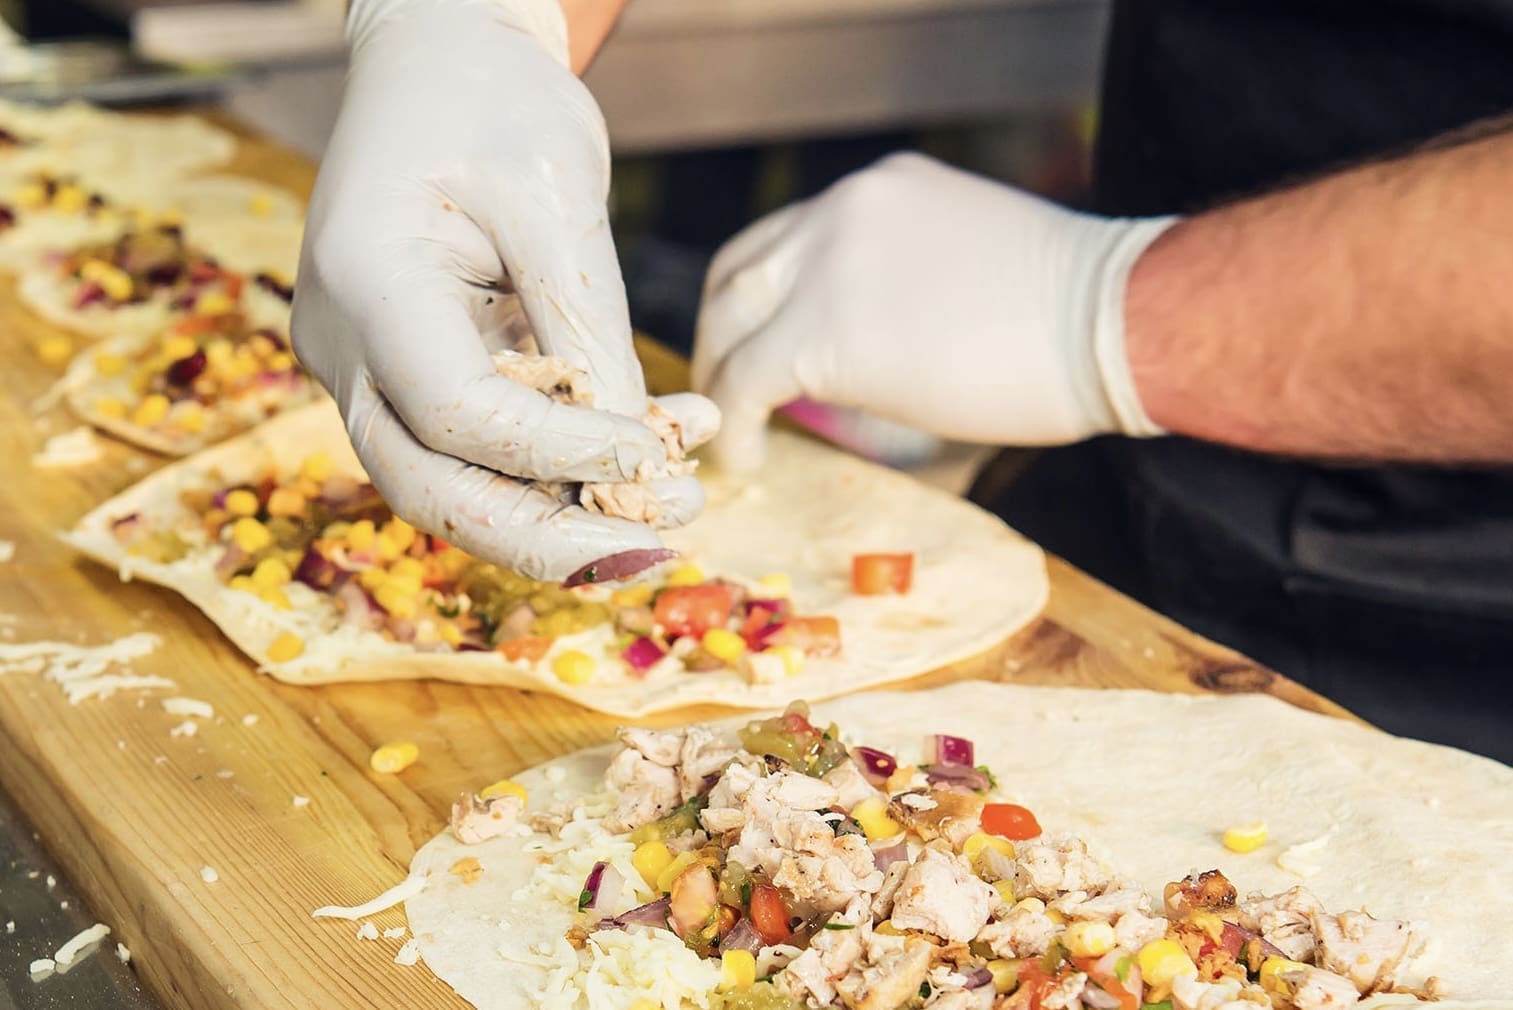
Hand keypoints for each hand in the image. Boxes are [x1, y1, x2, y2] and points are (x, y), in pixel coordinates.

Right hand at [293, 0, 715, 579]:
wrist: (442, 59)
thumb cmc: (495, 100)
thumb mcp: (559, 198)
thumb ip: (588, 329)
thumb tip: (635, 457)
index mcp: (365, 281)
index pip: (456, 412)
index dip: (561, 452)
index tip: (655, 457)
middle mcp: (343, 342)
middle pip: (431, 488)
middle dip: (549, 537)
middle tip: (658, 545)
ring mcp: (365, 365)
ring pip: (451, 486)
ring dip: (563, 511)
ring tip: (675, 502)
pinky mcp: (406, 375)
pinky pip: (476, 449)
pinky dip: (558, 465)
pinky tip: (646, 450)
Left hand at [692, 152, 1175, 470]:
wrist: (1110, 323)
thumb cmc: (1071, 315)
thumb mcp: (967, 263)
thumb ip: (901, 280)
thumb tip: (868, 344)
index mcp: (879, 190)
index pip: (786, 237)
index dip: (760, 296)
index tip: (758, 342)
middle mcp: (839, 211)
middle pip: (739, 271)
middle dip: (723, 334)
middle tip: (727, 390)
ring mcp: (824, 266)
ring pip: (729, 322)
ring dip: (720, 379)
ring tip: (733, 432)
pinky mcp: (819, 334)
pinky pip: (744, 381)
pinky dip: (734, 425)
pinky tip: (749, 460)